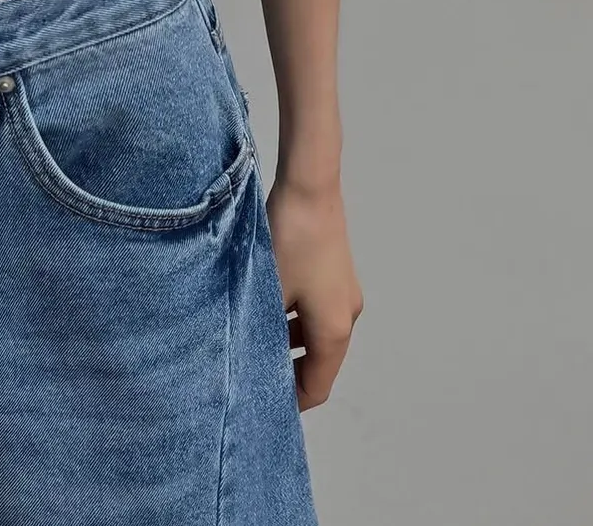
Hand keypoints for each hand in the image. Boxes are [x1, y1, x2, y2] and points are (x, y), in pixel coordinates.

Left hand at [266, 173, 362, 409]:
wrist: (309, 187)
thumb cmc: (290, 241)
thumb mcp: (269, 293)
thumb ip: (262, 331)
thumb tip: (246, 358)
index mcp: (334, 330)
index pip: (317, 386)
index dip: (290, 401)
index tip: (260, 403)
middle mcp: (346, 315)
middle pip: (319, 362)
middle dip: (286, 371)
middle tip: (250, 372)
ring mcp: (342, 292)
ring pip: (315, 334)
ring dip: (287, 342)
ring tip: (251, 340)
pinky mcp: (334, 272)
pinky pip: (314, 309)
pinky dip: (292, 318)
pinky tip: (263, 308)